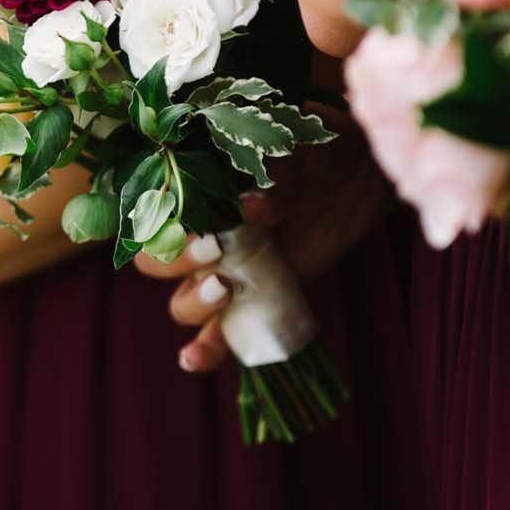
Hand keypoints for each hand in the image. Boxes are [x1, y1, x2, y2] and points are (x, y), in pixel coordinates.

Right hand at [134, 104, 392, 372]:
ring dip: (193, 302)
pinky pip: (220, 334)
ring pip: (182, 301)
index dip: (156, 222)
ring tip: (225, 289)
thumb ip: (276, 171)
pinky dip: (206, 350)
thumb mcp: (303, 148)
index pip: (148, 211)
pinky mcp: (253, 300)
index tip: (187, 220)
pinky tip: (194, 361)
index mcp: (195, 189)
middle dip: (175, 261)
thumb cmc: (321, 149)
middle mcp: (200, 233)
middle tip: (215, 250)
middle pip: (155, 262)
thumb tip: (250, 205)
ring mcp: (225, 271)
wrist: (361, 175)